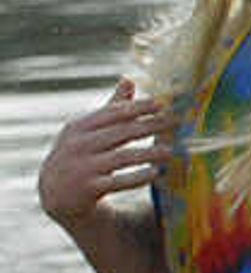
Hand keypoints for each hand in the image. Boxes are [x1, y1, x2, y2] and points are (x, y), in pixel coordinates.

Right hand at [38, 80, 174, 223]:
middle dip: (149, 126)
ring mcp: (83, 167)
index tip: (163, 104)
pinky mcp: (88, 189)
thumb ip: (110, 108)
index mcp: (80, 127)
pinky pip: (118, 182)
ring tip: (170, 151)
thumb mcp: (87, 130)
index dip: (138, 108)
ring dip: (148, 153)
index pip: (113, 113)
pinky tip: (157, 172)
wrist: (53, 193)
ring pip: (122, 157)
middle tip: (175, 123)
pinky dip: (138, 176)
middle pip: (121, 132)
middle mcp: (79, 144)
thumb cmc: (78, 155)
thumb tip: (129, 79)